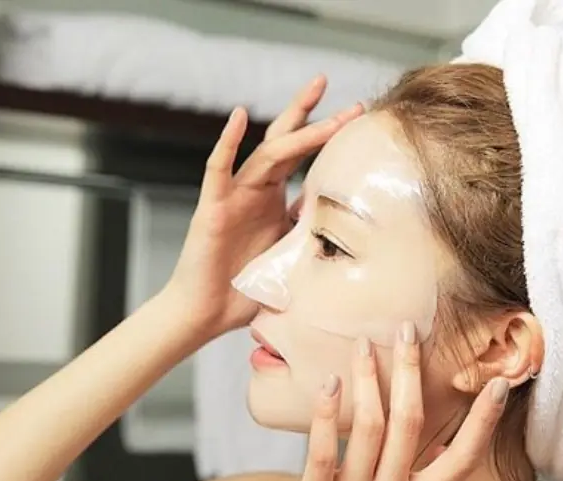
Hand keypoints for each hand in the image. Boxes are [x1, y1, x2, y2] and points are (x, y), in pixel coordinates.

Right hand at [164, 76, 363, 342]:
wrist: (207, 313)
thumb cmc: (245, 289)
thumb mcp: (290, 256)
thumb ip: (308, 232)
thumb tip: (340, 214)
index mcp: (273, 200)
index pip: (302, 159)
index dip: (325, 137)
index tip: (355, 117)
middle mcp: (255, 191)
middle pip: (285, 143)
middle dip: (309, 114)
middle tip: (330, 85)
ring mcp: (233, 196)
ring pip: (265, 154)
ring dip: (292, 127)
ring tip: (315, 99)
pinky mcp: (213, 208)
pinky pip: (218, 170)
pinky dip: (227, 143)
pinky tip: (239, 118)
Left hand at [257, 325, 508, 480]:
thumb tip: (451, 451)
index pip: (462, 459)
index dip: (482, 420)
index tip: (498, 382)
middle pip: (410, 426)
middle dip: (411, 372)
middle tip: (408, 330)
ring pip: (369, 431)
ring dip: (369, 381)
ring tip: (364, 346)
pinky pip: (322, 454)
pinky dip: (327, 415)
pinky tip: (330, 384)